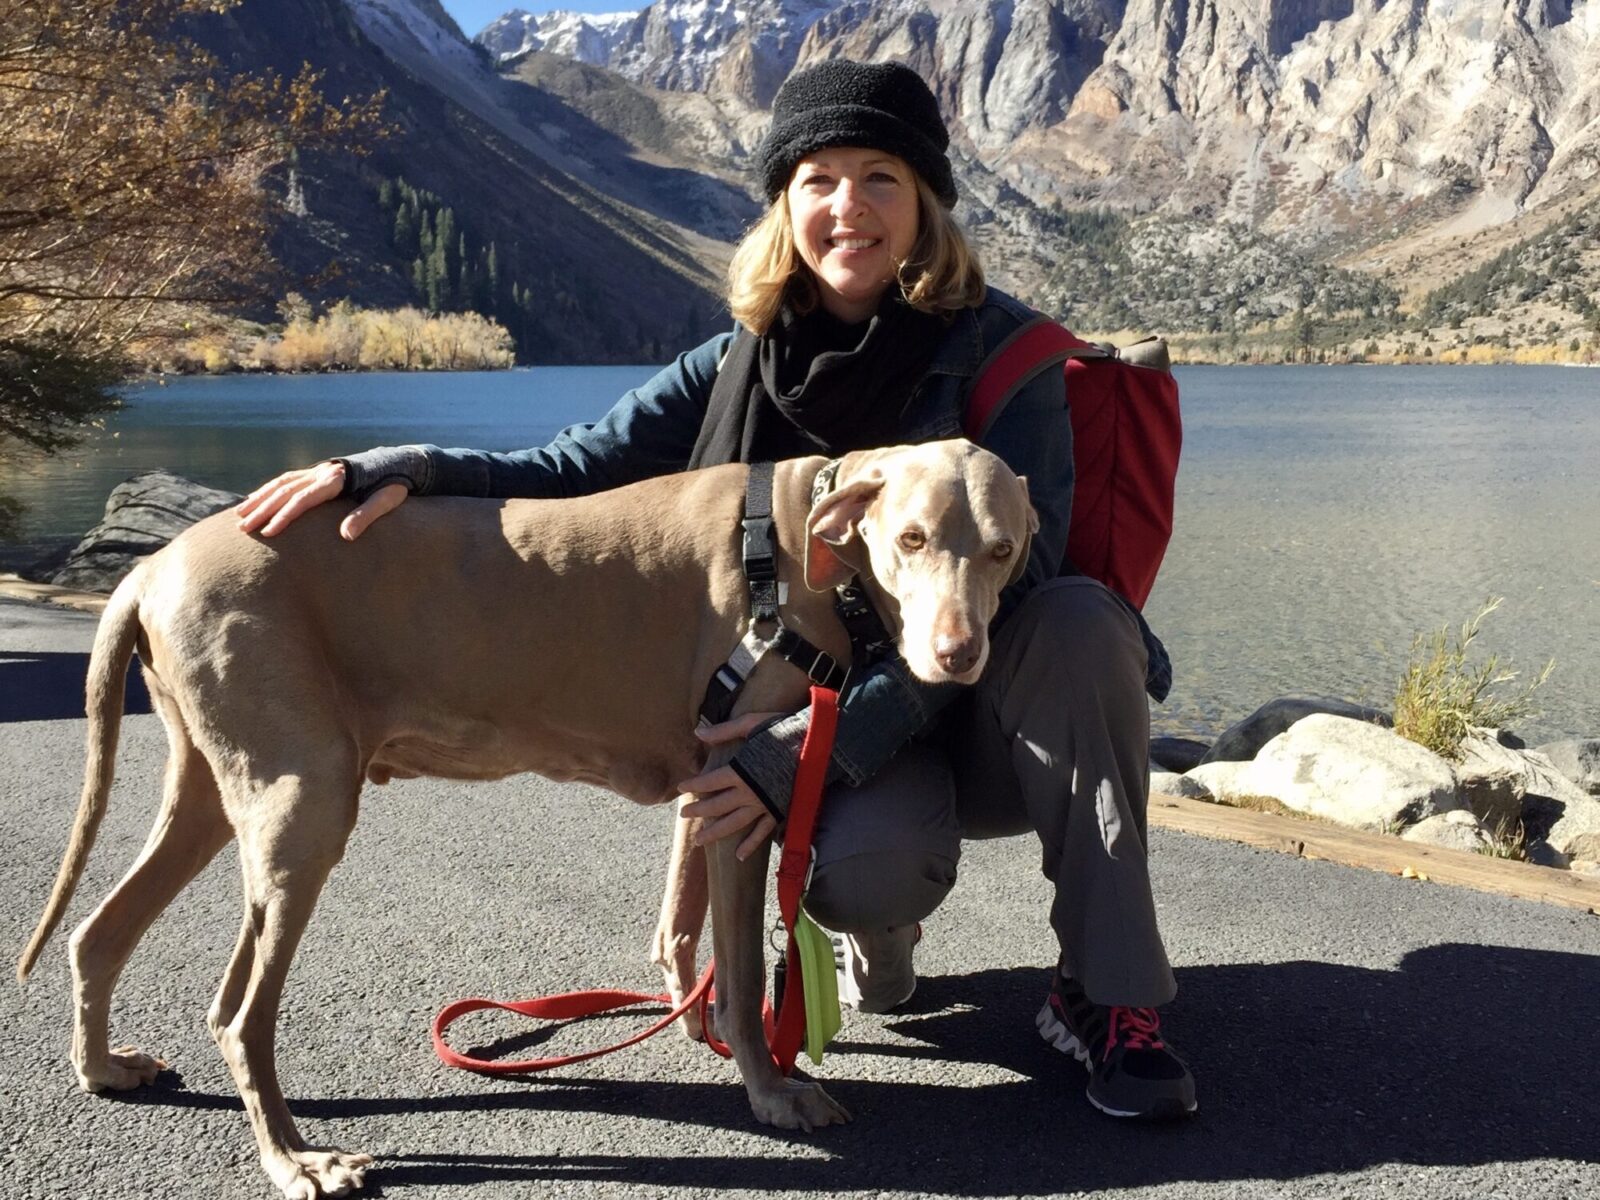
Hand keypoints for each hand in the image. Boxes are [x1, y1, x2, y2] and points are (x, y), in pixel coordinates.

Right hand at [236, 461, 406, 539]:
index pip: (304, 500)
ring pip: (281, 484)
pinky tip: (254, 500)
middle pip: (285, 491)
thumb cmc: (395, 484)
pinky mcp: (317, 471)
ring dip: (259, 500)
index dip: (285, 516)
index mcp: (337, 480)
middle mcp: (323, 472)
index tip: (269, 533)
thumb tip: (346, 535)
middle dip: (263, 510)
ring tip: (240, 517)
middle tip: (243, 529)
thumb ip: (367, 515)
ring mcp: (318, 470)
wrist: (399, 461)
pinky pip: (286, 480)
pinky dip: (267, 490)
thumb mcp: (388, 499)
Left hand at [677, 711, 788, 860]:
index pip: (708, 782)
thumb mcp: (752, 723)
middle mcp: (749, 792)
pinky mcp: (779, 811)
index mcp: (740, 771)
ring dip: (715, 833)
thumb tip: (697, 732)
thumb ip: (724, 731)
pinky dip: (751, 845)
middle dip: (698, 811)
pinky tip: (739, 856)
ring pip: (734, 824)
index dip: (693, 785)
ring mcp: (764, 804)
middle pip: (717, 806)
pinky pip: (762, 832)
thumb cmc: (784, 730)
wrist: (818, 745)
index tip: (681, 787)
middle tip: (684, 816)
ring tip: (700, 841)